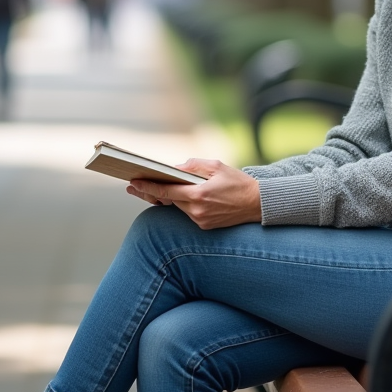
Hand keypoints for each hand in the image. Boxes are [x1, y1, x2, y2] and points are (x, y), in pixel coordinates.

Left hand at [127, 159, 260, 228]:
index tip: (133, 183)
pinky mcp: (205, 226)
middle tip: (136, 184)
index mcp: (198, 195)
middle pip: (169, 199)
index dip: (147, 187)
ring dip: (172, 197)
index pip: (166, 191)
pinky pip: (188, 213)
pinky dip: (185, 204)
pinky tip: (183, 196)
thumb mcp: (216, 166)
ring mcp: (200, 220)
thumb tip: (173, 169)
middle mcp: (197, 211)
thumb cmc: (238, 182)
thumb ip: (193, 166)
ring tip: (159, 187)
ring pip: (178, 206)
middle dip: (155, 191)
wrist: (258, 204)